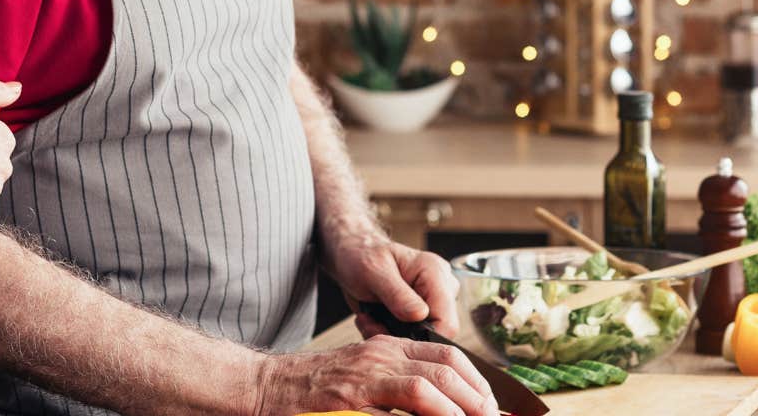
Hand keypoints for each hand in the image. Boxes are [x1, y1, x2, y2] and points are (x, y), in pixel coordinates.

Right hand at [251, 336, 495, 415]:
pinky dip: (433, 411)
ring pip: (431, 380)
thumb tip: (439, 410)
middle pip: (447, 365)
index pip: (447, 355)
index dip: (476, 380)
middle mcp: (382, 354)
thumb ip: (399, 395)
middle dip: (478, 396)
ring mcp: (368, 372)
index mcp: (388, 349)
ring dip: (462, 405)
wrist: (266, 387)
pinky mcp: (353, 393)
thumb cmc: (313, 393)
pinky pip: (404, 398)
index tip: (491, 406)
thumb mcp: (364, 386)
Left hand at [326, 229, 463, 340]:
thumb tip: (420, 315)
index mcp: (435, 273)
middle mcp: (441, 287)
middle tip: (371, 322)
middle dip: (402, 336)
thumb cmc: (362, 256)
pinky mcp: (422, 312)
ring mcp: (433, 301)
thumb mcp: (373, 271)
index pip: (447, 322)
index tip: (392, 335)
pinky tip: (373, 320)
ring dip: (392, 335)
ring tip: (370, 319)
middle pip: (436, 334)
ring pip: (422, 338)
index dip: (424, 338)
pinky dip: (390, 334)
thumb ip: (397, 294)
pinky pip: (411, 336)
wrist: (353, 256)